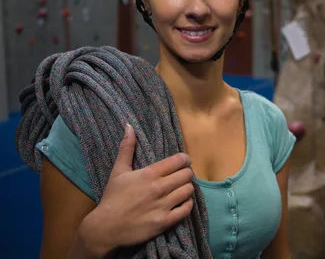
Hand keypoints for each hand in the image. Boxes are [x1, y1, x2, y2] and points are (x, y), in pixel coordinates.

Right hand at [80, 124, 194, 255]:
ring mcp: (162, 206)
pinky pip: (186, 209)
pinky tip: (181, 202)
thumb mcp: (118, 171)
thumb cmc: (113, 197)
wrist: (105, 227)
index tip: (183, 161)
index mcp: (149, 174)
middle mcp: (158, 188)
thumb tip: (129, 126)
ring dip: (187, 188)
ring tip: (180, 188)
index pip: (178, 160)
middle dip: (186, 173)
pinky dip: (187, 204)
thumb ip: (127, 148)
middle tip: (181, 176)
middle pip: (187, 175)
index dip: (184, 159)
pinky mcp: (164, 222)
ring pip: (189, 191)